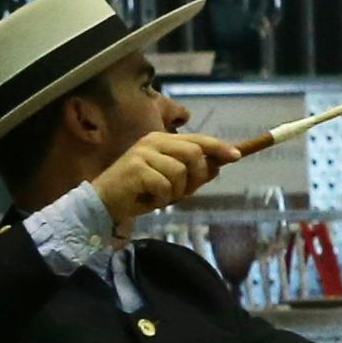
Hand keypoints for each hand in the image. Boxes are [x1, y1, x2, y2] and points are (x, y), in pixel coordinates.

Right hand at [95, 130, 242, 221]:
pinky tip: (149, 200)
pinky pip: (166, 186)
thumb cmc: (139, 192)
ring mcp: (144, 153)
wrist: (105, 203)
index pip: (197, 139)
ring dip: (177, 192)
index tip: (236, 155)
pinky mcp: (136, 168)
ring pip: (181, 172)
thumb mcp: (171, 182)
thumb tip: (217, 167)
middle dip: (197, 177)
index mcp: (162, 140)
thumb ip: (192, 173)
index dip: (218, 147)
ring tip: (161, 196)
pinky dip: (163, 199)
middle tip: (184, 192)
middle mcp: (153, 142)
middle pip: (194, 153)